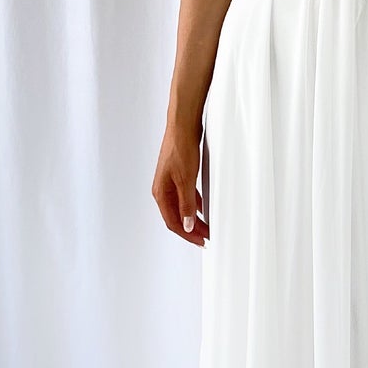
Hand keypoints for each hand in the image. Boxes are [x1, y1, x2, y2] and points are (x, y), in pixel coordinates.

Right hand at [153, 114, 209, 245]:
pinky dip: (194, 206)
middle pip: (177, 217)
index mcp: (160, 193)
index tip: (201, 241)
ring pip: (182, 207)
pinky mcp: (178, 175)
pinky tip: (202, 209)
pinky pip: (185, 197)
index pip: (173, 222)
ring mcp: (170, 182)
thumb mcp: (186, 180)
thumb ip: (186, 204)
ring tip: (206, 227)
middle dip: (191, 229)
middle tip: (206, 238)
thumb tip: (188, 225)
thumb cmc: (180, 148)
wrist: (182, 125)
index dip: (187, 234)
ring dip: (194, 219)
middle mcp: (163, 189)